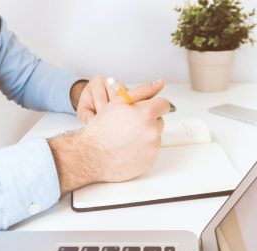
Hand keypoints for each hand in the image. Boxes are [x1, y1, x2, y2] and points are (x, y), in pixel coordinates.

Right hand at [49, 79, 168, 193]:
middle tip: (129, 126)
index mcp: (146, 113)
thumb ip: (143, 90)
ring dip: (145, 136)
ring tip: (126, 139)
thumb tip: (159, 83)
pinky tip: (128, 149)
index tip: (146, 110)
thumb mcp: (119, 102)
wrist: (92, 156)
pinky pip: (151, 152)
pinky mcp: (150, 161)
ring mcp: (152, 147)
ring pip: (155, 137)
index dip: (153, 106)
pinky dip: (143, 150)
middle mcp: (152, 130)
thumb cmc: (102, 129)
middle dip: (148, 122)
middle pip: (159, 122)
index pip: (164, 104)